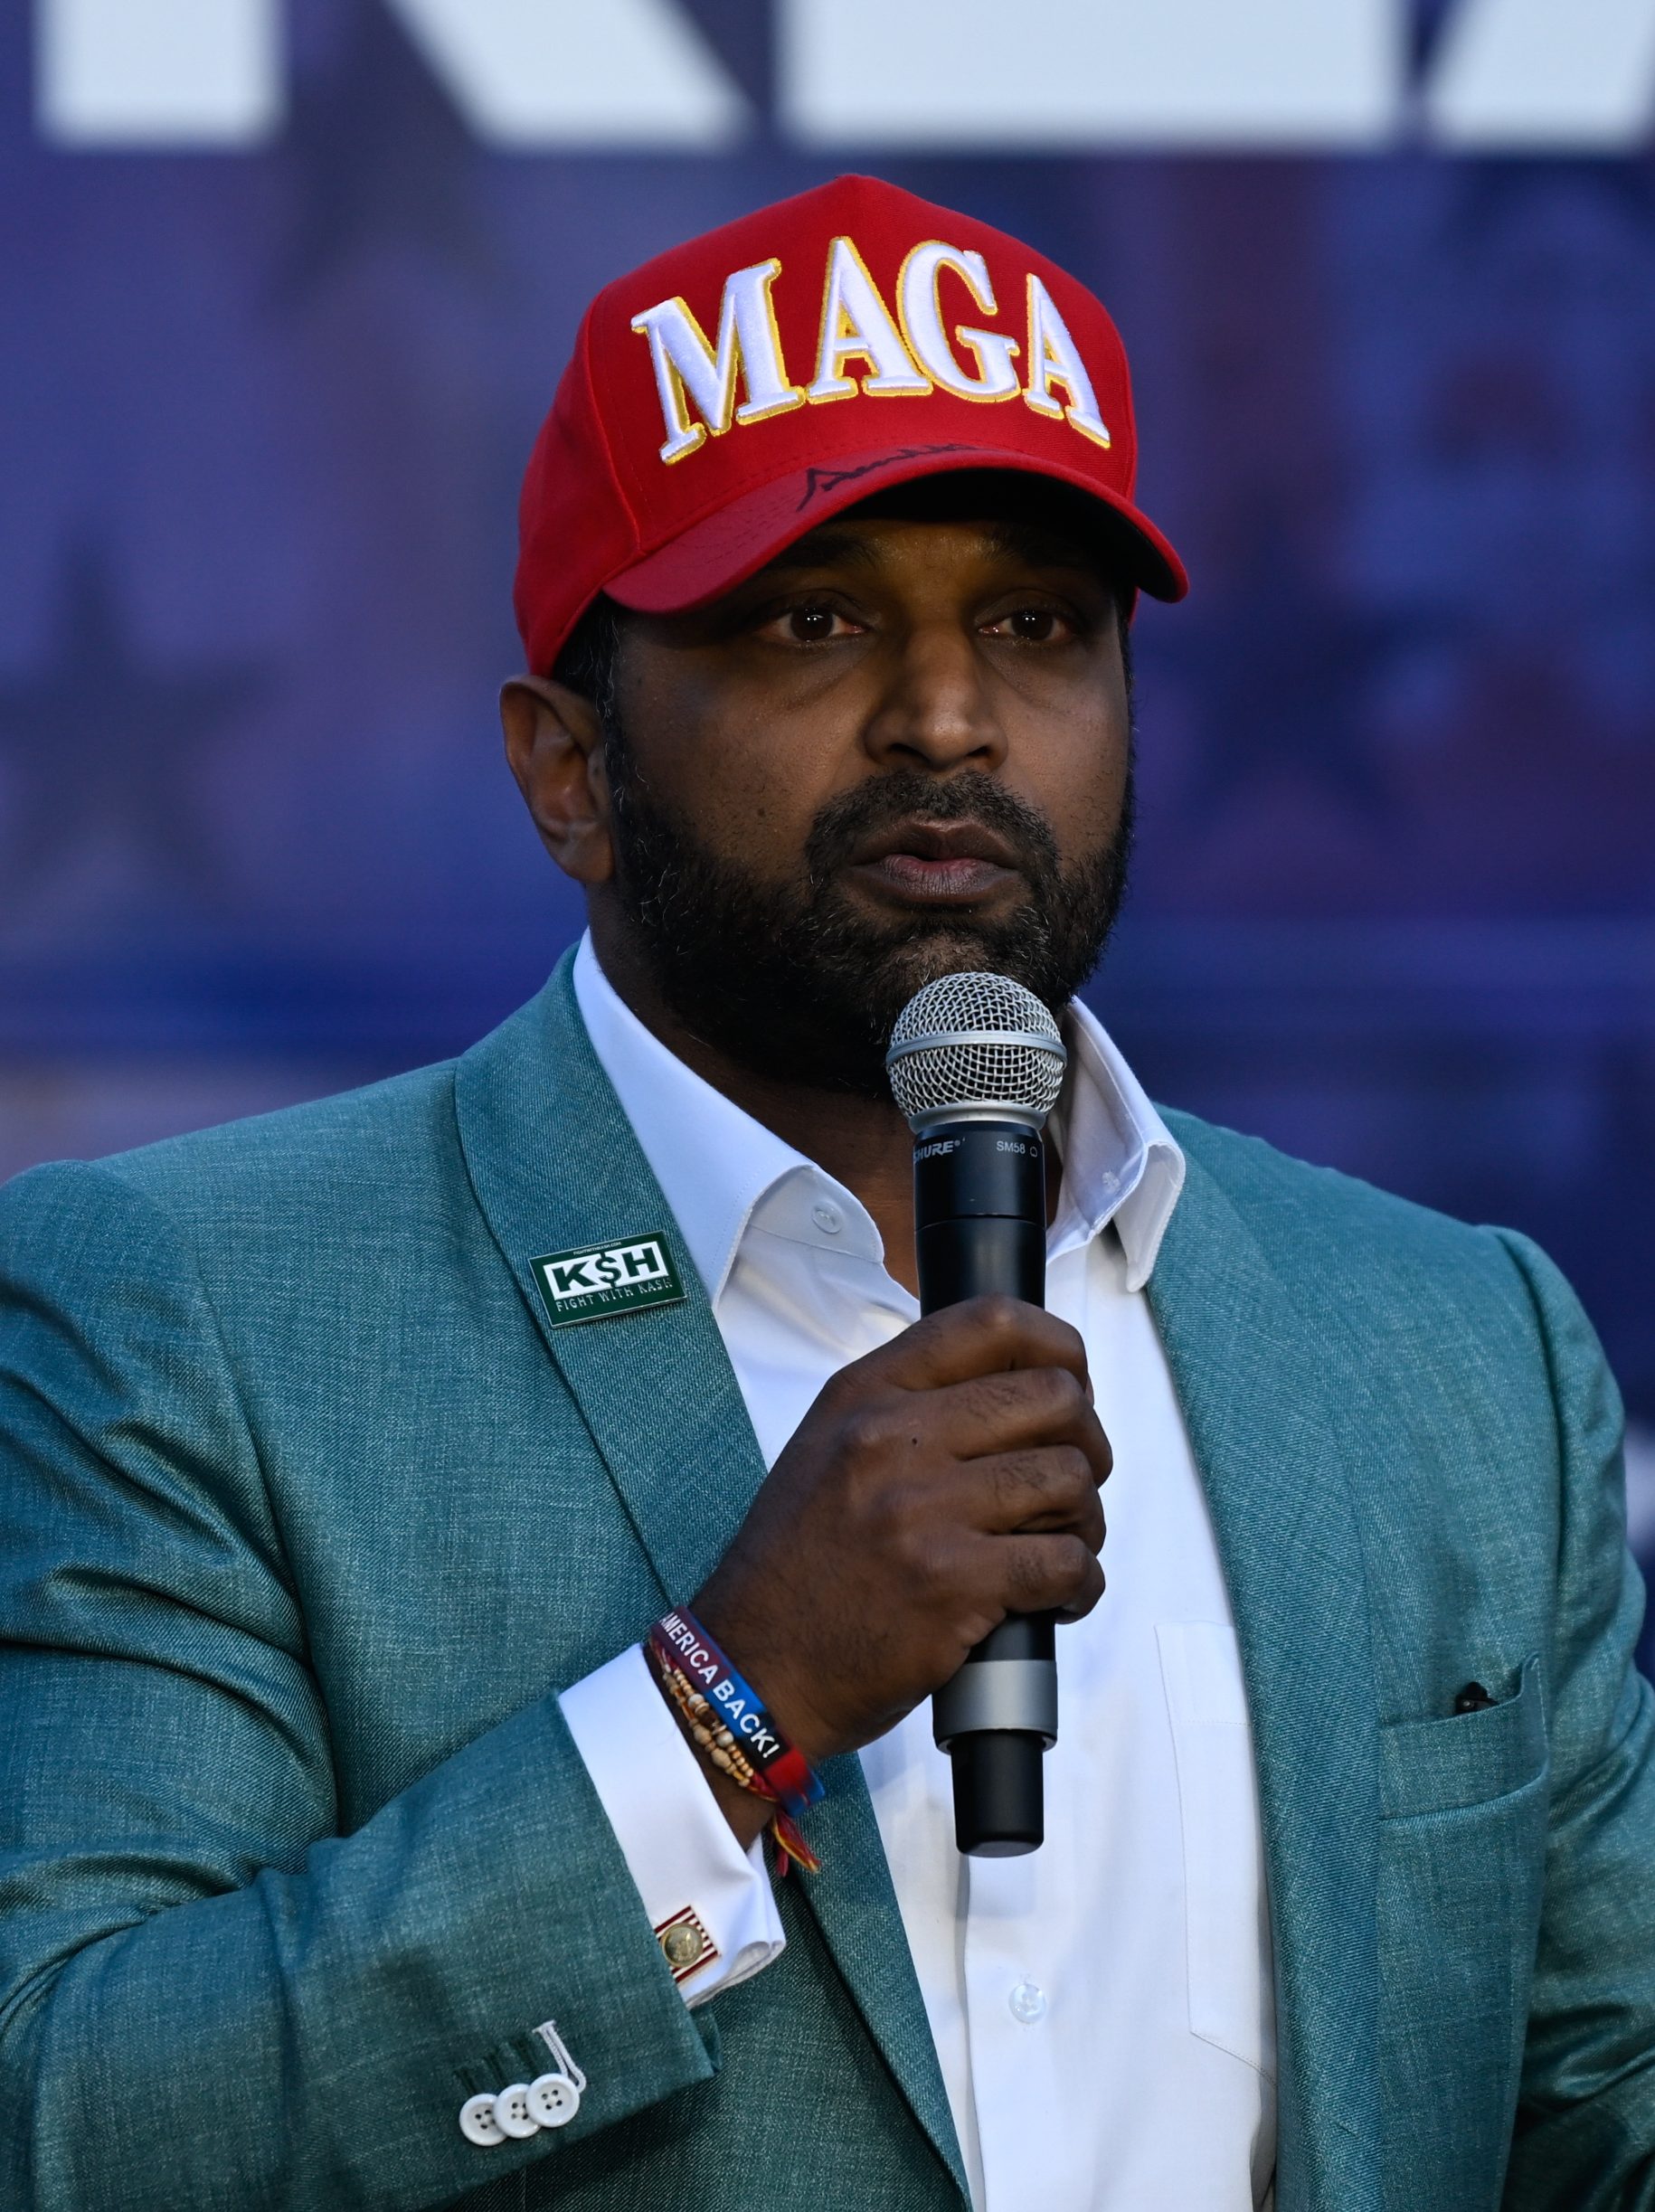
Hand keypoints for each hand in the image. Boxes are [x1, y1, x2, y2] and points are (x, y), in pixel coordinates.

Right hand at [689, 1297, 1109, 1771]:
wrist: (755, 1666)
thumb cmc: (799, 1566)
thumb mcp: (829, 1448)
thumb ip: (909, 1408)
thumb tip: (1019, 1390)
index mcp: (865, 1394)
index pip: (990, 1322)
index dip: (1058, 1345)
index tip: (1073, 1379)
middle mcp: (893, 1438)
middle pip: (1053, 1398)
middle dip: (1085, 1443)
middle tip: (1068, 1484)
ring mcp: (923, 1510)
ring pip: (1070, 1479)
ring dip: (1084, 1520)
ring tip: (1057, 1546)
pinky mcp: (953, 1584)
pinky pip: (1065, 1563)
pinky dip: (1079, 1584)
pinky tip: (1054, 1598)